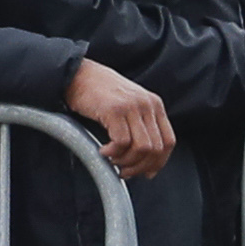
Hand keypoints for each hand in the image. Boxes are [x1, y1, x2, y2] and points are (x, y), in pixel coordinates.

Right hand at [65, 58, 172, 180]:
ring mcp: (132, 106)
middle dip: (140, 166)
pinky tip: (103, 151)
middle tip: (124, 171)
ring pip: (142, 148)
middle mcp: (147, 104)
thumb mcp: (129, 104)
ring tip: (113, 161)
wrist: (76, 73)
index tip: (146, 172)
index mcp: (154, 104)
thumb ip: (140, 125)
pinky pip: (122, 142)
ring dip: (127, 161)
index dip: (159, 162)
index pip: (168, 141)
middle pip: (156, 148)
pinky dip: (113, 153)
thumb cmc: (99, 91)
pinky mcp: (114, 110)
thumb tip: (145, 161)